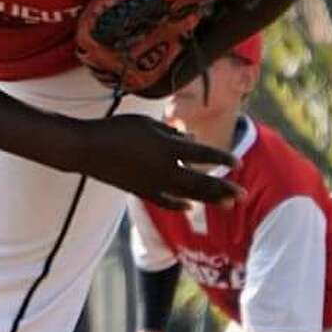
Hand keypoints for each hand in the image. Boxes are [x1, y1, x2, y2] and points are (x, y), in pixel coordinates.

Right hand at [73, 115, 242, 207]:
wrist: (87, 149)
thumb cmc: (117, 129)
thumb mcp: (148, 123)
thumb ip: (172, 133)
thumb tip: (192, 140)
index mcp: (167, 148)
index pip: (202, 154)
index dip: (221, 158)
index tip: (238, 163)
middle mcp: (164, 169)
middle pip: (201, 181)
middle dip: (223, 188)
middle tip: (244, 195)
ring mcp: (153, 183)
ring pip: (187, 194)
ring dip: (209, 199)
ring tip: (228, 204)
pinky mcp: (141, 191)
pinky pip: (165, 201)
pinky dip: (179, 204)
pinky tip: (190, 207)